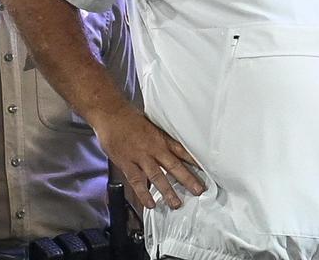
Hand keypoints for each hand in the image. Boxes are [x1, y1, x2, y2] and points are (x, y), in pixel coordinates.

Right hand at [90, 104, 205, 209]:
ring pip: (158, 176)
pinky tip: (151, 204)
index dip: (195, 162)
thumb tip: (173, 148)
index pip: (183, 151)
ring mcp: (141, 157)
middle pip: (175, 166)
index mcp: (162, 138)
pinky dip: (144, 194)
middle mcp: (154, 148)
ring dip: (168, 191)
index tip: (207, 171)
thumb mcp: (152, 125)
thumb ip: (162, 138)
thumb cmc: (131, 119)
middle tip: (199, 191)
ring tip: (176, 204)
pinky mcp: (127, 163)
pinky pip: (137, 181)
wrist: (111, 114)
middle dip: (188, 179)